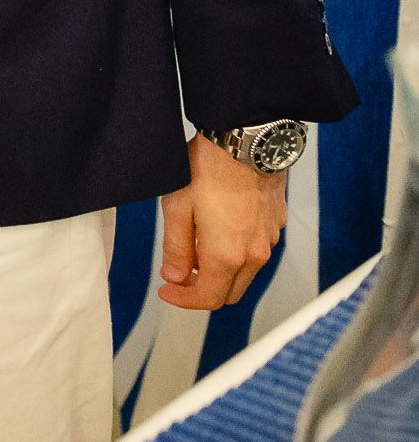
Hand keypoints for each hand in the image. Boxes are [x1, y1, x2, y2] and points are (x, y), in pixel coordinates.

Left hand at [157, 133, 287, 309]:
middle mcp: (254, 255)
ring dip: (220, 272)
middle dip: (202, 290)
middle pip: (229, 292)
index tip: (167, 291)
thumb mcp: (177, 208)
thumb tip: (174, 277)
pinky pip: (256, 252)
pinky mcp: (275, 225)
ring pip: (244, 274)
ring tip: (194, 249)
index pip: (208, 298)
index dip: (184, 300)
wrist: (246, 141)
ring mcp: (269, 240)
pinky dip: (236, 254)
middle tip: (178, 274)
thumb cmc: (208, 170)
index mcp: (227, 256)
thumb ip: (176, 249)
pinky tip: (218, 231)